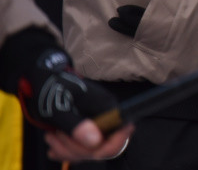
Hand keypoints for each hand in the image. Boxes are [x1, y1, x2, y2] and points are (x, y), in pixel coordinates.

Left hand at [17, 46, 132, 160]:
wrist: (42, 79)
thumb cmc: (50, 89)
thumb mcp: (58, 109)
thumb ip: (76, 125)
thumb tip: (96, 142)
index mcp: (105, 106)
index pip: (122, 132)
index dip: (106, 146)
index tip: (85, 150)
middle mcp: (105, 114)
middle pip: (104, 145)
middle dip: (77, 149)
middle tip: (55, 136)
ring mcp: (97, 121)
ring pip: (91, 149)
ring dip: (68, 149)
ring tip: (50, 136)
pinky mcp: (87, 127)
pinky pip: (83, 147)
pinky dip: (67, 151)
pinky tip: (54, 147)